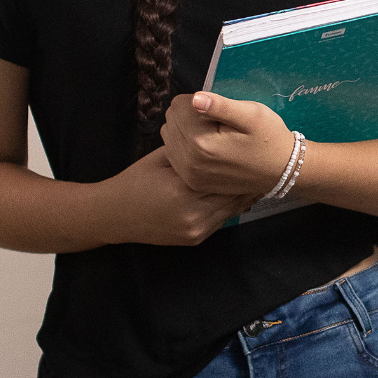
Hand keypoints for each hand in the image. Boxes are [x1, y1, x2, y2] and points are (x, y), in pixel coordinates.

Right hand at [101, 145, 260, 245]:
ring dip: (243, 195)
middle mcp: (193, 214)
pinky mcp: (195, 239)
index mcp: (184, 189)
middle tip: (263, 166)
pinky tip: (239, 195)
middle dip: (246, 181)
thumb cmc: (137, 180)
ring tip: (257, 179)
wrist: (113, 215)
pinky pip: (221, 221)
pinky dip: (230, 207)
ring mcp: (195, 230)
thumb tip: (217, 137)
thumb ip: (190, 151)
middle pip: (232, 195)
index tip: (253, 152)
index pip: (223, 176)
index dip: (240, 164)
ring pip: (231, 210)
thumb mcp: (163, 158)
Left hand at [162, 92, 297, 195]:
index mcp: (201, 142)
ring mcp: (189, 175)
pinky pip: (174, 153)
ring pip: (169, 135)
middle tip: (219, 124)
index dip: (200, 101)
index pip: (178, 105)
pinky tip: (207, 147)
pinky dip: (186, 145)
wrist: (281, 171)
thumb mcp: (252, 114)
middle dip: (190, 115)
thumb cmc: (269, 137)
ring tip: (214, 135)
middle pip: (171, 119)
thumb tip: (195, 99)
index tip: (221, 111)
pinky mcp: (192, 182)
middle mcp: (189, 161)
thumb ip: (221, 106)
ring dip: (186, 130)